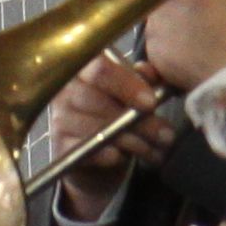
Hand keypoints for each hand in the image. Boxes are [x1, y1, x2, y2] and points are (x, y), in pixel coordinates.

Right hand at [38, 52, 173, 224]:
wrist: (93, 146)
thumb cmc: (115, 109)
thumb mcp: (132, 89)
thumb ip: (143, 78)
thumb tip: (150, 74)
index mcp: (83, 68)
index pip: (99, 68)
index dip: (127, 85)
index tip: (151, 102)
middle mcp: (65, 90)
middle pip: (101, 102)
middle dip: (139, 121)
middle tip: (166, 134)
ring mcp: (60, 118)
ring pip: (99, 130)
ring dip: (133, 142)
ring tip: (156, 149)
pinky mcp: (61, 146)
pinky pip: (89, 151)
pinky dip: (111, 155)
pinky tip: (125, 156)